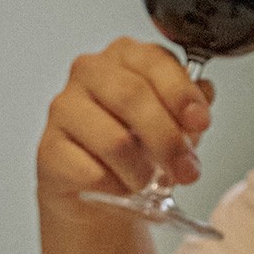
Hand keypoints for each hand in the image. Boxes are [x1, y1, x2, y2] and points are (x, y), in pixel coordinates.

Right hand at [37, 37, 210, 209]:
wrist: (99, 196)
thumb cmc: (135, 153)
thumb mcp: (173, 127)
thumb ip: (189, 108)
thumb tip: (204, 93)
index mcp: (123, 57)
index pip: (153, 60)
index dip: (181, 93)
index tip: (200, 122)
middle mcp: (89, 73)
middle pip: (133, 97)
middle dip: (168, 140)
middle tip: (186, 170)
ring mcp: (64, 110)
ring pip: (114, 140)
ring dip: (140, 172)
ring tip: (145, 183)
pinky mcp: (49, 150)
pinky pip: (92, 173)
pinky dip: (114, 188)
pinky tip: (116, 189)